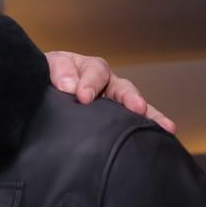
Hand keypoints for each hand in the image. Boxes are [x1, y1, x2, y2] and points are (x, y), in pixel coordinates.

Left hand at [45, 51, 176, 133]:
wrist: (40, 92)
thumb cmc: (47, 77)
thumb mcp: (48, 66)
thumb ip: (59, 71)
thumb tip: (70, 85)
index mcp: (90, 69)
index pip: (95, 72)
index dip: (90, 83)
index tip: (83, 97)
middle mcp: (106, 85)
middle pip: (124, 89)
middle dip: (131, 98)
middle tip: (138, 107)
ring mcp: (112, 104)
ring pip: (134, 108)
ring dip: (150, 116)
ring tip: (165, 127)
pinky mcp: (111, 122)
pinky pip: (130, 126)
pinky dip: (145, 131)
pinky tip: (161, 140)